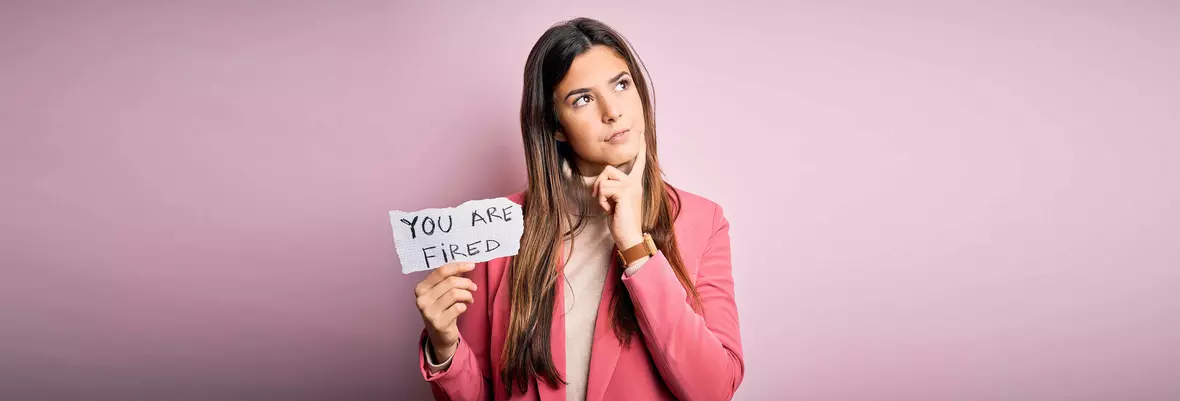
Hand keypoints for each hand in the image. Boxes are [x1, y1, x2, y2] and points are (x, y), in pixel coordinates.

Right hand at [414, 262, 476, 361]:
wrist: (439, 335)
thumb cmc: (442, 309)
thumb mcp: (441, 293)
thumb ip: (448, 278)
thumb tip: (465, 264)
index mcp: (421, 288)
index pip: (441, 271)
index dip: (458, 266)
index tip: (472, 265)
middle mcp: (422, 300)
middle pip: (450, 282)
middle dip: (466, 283)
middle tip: (474, 287)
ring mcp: (428, 312)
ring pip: (455, 294)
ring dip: (467, 295)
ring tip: (469, 298)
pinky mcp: (438, 323)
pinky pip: (458, 308)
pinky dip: (464, 306)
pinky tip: (463, 308)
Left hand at [592, 134, 646, 248]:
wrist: (630, 238)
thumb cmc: (621, 223)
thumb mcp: (616, 204)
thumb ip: (613, 190)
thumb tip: (602, 182)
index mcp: (635, 185)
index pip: (638, 163)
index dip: (640, 150)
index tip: (641, 135)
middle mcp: (635, 183)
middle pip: (608, 169)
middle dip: (598, 184)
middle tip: (602, 201)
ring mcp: (631, 187)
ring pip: (604, 179)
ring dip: (600, 195)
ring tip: (608, 207)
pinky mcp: (624, 192)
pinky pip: (603, 189)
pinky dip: (601, 201)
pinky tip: (609, 210)